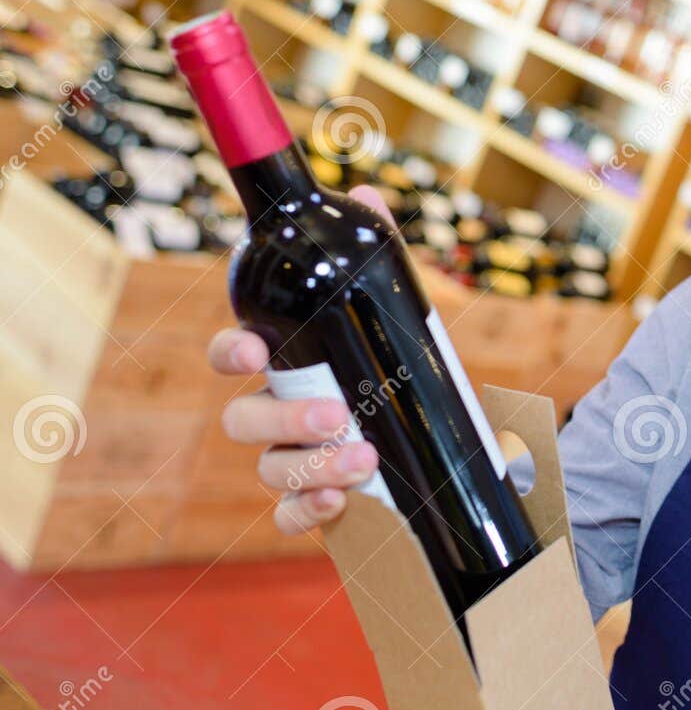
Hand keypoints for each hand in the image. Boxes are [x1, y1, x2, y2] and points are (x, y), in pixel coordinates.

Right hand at [207, 184, 393, 535]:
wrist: (442, 447)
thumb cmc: (399, 370)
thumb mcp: (396, 313)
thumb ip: (379, 259)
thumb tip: (363, 191)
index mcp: (287, 364)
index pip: (233, 354)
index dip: (230, 351)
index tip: (252, 350)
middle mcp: (278, 415)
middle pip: (243, 420)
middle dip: (281, 418)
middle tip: (337, 413)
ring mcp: (293, 462)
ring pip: (269, 471)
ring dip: (310, 466)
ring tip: (364, 458)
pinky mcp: (317, 506)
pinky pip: (291, 518)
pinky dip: (308, 513)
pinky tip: (341, 503)